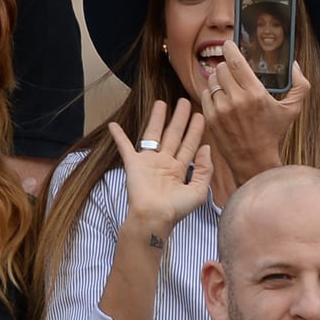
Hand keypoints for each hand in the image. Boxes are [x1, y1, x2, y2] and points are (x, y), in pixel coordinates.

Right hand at [110, 98, 213, 235]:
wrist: (154, 217)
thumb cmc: (175, 209)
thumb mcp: (198, 191)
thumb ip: (204, 169)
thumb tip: (206, 148)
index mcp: (179, 170)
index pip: (189, 144)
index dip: (195, 130)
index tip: (200, 115)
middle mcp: (164, 162)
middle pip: (173, 134)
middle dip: (179, 118)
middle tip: (185, 101)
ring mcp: (148, 162)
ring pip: (153, 134)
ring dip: (156, 118)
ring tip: (160, 102)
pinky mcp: (133, 164)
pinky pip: (124, 146)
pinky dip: (118, 136)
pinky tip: (113, 125)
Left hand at [202, 40, 309, 184]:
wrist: (254, 159)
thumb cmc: (273, 133)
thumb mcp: (292, 109)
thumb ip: (300, 85)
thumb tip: (295, 65)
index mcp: (256, 94)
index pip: (236, 62)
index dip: (230, 48)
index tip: (228, 43)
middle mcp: (236, 100)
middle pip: (221, 68)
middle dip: (227, 66)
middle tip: (232, 72)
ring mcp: (221, 109)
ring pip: (212, 79)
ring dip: (218, 79)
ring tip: (228, 86)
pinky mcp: (210, 117)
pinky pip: (205, 94)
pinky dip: (212, 93)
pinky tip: (222, 99)